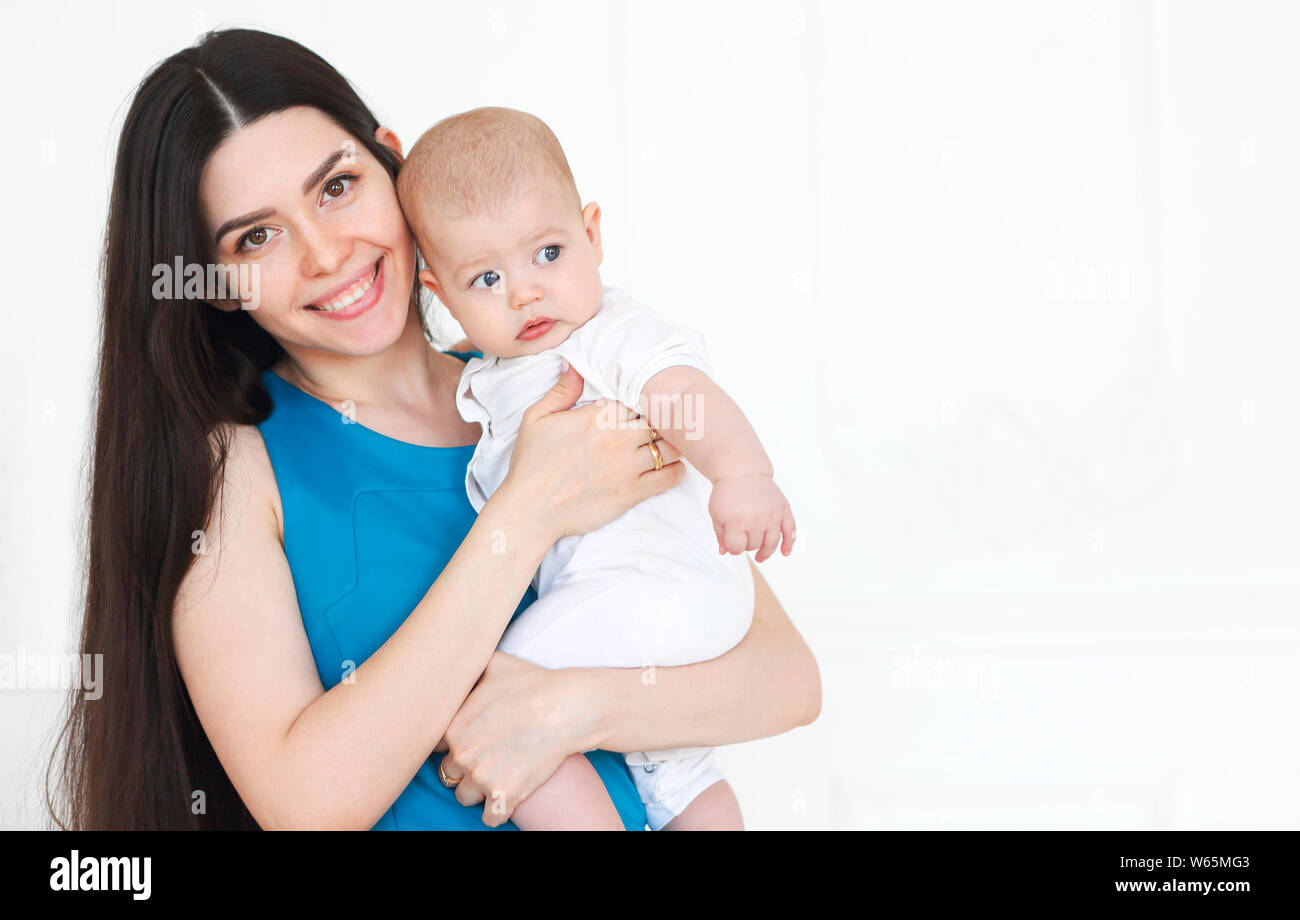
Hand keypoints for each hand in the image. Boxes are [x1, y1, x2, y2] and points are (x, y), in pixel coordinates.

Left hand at [433, 651, 594, 826]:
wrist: (566, 707)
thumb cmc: (533, 683)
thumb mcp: (494, 663)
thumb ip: (468, 669)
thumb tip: (456, 662)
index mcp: (453, 727)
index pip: (434, 746)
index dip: (451, 744)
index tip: (470, 740)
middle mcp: (462, 754)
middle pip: (448, 773)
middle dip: (464, 767)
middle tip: (488, 755)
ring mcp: (482, 778)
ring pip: (464, 797)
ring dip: (478, 789)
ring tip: (498, 773)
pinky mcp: (503, 796)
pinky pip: (489, 818)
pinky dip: (498, 809)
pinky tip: (508, 793)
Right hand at [502, 363, 685, 539]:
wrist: (531, 509)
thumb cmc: (531, 464)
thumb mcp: (536, 417)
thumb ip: (562, 390)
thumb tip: (575, 365)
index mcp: (597, 416)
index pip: (636, 397)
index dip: (641, 400)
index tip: (643, 404)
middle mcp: (617, 438)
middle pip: (658, 419)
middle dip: (661, 419)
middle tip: (664, 422)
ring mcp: (628, 466)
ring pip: (669, 446)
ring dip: (672, 442)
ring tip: (670, 442)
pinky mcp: (633, 492)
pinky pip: (670, 476)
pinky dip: (677, 470)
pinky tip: (672, 466)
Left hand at [709, 474, 795, 562]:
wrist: (742, 471)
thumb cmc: (727, 492)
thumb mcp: (716, 513)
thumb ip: (720, 534)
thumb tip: (725, 552)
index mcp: (736, 522)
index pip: (737, 549)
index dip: (734, 548)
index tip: (733, 543)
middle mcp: (756, 521)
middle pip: (754, 546)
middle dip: (747, 545)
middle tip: (744, 538)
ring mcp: (771, 516)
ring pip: (771, 543)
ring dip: (765, 552)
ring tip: (760, 556)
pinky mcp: (783, 510)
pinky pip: (790, 531)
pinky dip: (789, 544)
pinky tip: (785, 553)